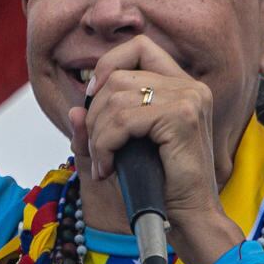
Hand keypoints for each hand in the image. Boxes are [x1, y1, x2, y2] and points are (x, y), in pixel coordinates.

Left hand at [68, 36, 242, 263]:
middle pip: (117, 75)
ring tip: (104, 161)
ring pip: (115, 97)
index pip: (138, 47)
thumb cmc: (159, 184)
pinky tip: (108, 167)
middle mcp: (190, 86)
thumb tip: (74, 111)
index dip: (107, 66)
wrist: (189, 217)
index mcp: (181, 85)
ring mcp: (189, 99)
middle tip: (97, 148)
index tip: (93, 99)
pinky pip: (123, 120)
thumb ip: (97, 127)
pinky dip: (105, 144)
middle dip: (95, 114)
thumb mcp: (121, 148)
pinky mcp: (182, 117)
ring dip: (97, 134)